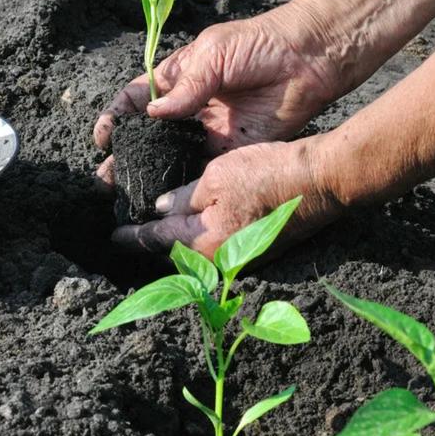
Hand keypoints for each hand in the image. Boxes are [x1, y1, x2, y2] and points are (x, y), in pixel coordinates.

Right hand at [94, 8, 341, 183]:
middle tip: (105, 178)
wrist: (307, 59)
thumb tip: (153, 114)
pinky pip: (201, 169)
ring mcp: (208, 130)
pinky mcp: (230, 150)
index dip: (116, 116)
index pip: (137, 99)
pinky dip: (181, 183)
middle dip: (125, 154)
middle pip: (148, 135)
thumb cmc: (258, 45)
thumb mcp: (213, 55)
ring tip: (125, 194)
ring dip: (148, 173)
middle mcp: (189, 107)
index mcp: (178, 77)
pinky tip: (162, 197)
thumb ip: (185, 87)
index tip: (102, 136)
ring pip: (170, 156)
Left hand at [110, 138, 343, 258]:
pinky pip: (217, 249)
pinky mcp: (257, 251)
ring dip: (176, 243)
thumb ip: (184, 196)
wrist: (321, 183)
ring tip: (157, 228)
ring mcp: (241, 259)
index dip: (131, 237)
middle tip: (131, 231)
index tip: (113, 236)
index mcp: (204, 241)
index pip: (155, 241)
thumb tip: (161, 209)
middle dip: (152, 244)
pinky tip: (194, 225)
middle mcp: (220, 259)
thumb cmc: (269, 175)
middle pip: (174, 255)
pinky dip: (200, 239)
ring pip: (196, 253)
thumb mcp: (217, 176)